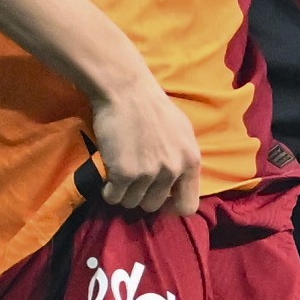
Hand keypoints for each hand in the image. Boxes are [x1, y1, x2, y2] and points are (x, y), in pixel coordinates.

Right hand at [86, 59, 205, 219]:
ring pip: (132, 203)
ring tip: (119, 176)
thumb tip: (178, 183)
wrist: (127, 92)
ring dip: (123, 194)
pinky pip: (113, 197)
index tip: (159, 199)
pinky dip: (108, 192)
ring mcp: (149, 173)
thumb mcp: (183, 134)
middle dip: (141, 197)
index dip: (171, 207)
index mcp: (191, 161)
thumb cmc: (154, 108)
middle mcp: (173, 170)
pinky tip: (107, 179)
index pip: (188, 206)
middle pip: (154, 206)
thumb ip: (182, 159)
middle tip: (132, 182)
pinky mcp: (124, 173)